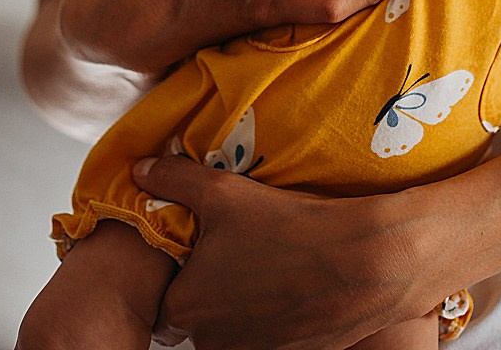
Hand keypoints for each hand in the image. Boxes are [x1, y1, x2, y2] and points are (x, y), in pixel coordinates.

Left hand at [132, 156, 431, 348]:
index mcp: (187, 305)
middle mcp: (211, 341)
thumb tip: (141, 168)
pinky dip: (276, 317)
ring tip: (273, 266)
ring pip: (234, 330)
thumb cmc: (287, 228)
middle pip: (201, 318)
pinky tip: (294, 285)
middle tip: (242, 254)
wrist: (359, 265)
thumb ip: (176, 180)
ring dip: (245, 306)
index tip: (204, 254)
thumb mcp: (224, 192)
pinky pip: (268, 336)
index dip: (184, 276)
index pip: (165, 303)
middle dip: (216, 291)